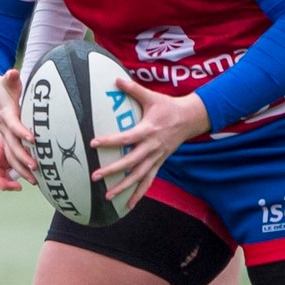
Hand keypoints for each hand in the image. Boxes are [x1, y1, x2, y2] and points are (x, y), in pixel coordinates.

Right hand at [0, 69, 36, 183]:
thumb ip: (10, 78)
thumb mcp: (7, 81)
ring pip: (11, 156)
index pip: (13, 125)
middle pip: (12, 146)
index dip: (22, 132)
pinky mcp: (9, 142)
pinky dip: (19, 170)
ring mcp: (5, 137)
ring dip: (21, 169)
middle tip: (36, 167)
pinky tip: (32, 179)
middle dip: (23, 157)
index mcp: (6, 115)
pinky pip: (12, 159)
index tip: (33, 139)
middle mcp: (4, 129)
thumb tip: (13, 72)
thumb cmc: (3, 88)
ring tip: (35, 181)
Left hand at [90, 78, 210, 206]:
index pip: (126, 138)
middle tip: (95, 176)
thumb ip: (133, 89)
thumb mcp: (151, 96)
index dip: (110, 141)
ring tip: (107, 196)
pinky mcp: (159, 163)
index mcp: (148, 130)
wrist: (190, 119)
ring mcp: (157, 157)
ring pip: (139, 176)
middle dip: (113, 170)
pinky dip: (139, 193)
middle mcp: (152, 147)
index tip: (94, 143)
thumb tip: (115, 79)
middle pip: (131, 162)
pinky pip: (148, 181)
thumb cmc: (168, 106)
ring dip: (124, 187)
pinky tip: (128, 205)